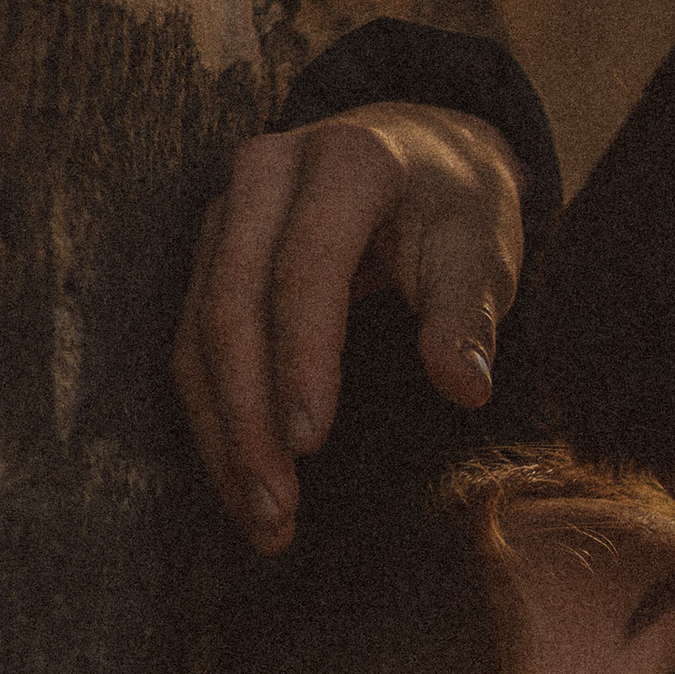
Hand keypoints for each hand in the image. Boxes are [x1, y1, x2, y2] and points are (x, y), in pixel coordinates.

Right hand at [172, 100, 526, 547]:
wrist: (419, 152)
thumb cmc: (457, 209)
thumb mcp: (483, 247)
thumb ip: (469, 313)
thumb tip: (466, 387)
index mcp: (344, 163)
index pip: (304, 269)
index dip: (301, 359)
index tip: (310, 445)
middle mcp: (266, 174)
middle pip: (232, 305)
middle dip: (249, 418)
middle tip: (277, 511)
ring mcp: (227, 211)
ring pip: (198, 331)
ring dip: (222, 433)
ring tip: (262, 521)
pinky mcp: (210, 253)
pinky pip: (192, 341)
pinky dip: (214, 417)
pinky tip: (241, 484)